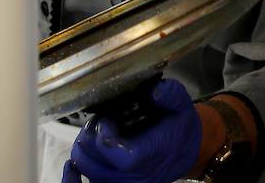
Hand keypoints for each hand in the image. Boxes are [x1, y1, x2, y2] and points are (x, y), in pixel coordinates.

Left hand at [62, 79, 202, 182]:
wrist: (185, 151)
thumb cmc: (179, 127)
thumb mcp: (181, 105)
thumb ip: (171, 94)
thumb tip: (156, 90)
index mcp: (152, 154)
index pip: (118, 154)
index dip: (104, 135)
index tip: (107, 119)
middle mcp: (136, 175)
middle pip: (94, 162)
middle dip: (89, 137)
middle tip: (98, 121)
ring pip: (86, 169)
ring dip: (83, 148)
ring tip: (93, 132)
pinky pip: (86, 180)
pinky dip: (79, 167)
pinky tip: (84, 153)